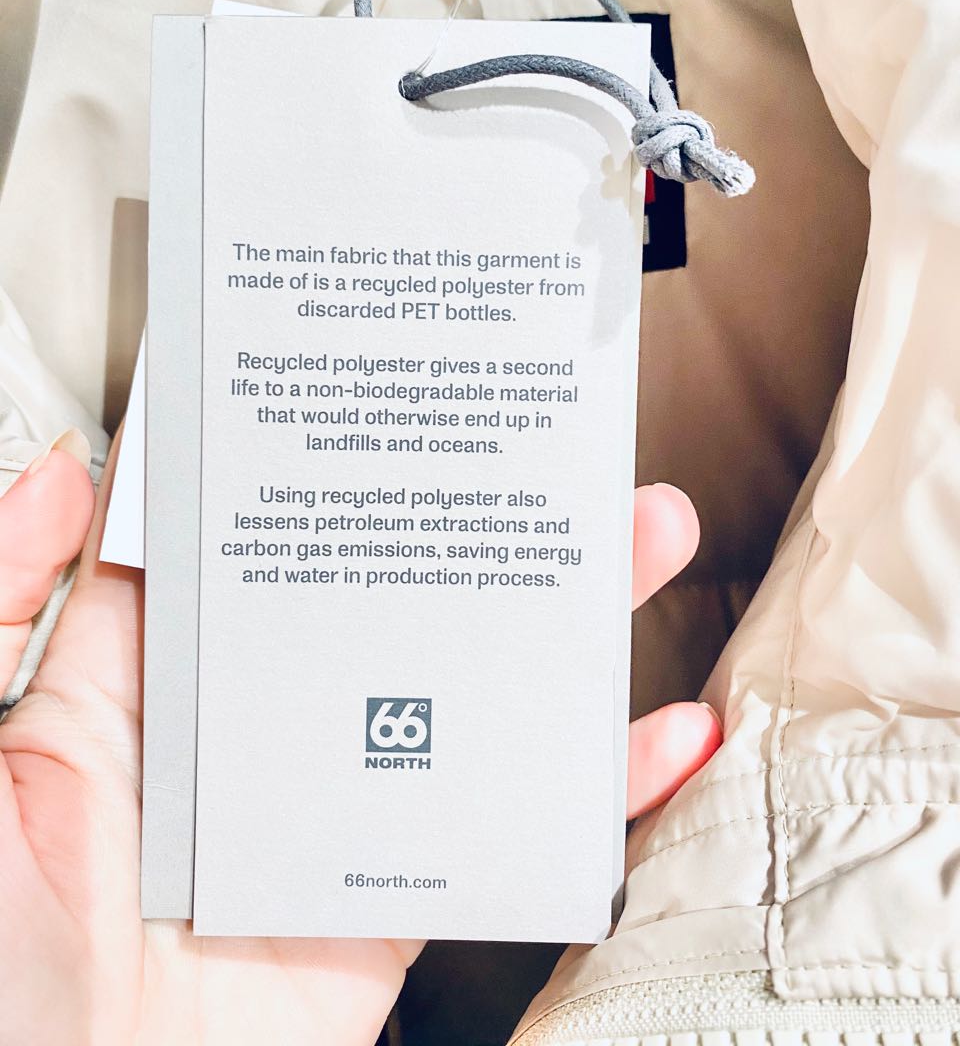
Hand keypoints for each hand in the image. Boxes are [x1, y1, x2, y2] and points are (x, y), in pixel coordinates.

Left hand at [0, 435, 718, 1045]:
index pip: (257, 544)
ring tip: (637, 538)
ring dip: (562, 627)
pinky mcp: (386, 912)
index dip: (327, 465)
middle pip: (392, 604)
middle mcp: (254, 739)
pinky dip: (593, 794)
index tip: (398, 391)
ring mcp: (333, 819)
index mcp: (152, 689)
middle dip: (482, 521)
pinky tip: (666, 735)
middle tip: (556, 444)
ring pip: (468, 699)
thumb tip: (63, 469)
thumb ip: (4, 599)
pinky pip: (507, 838)